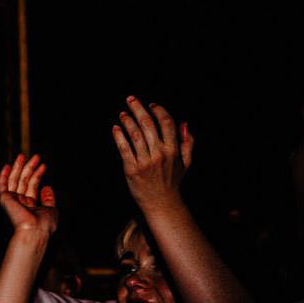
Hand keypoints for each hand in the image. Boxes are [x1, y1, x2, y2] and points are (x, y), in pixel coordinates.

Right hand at [0, 154, 57, 238]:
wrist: (35, 230)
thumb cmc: (44, 224)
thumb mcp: (51, 209)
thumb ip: (48, 198)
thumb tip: (47, 187)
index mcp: (29, 206)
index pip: (32, 186)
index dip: (38, 175)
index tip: (43, 166)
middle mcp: (19, 202)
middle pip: (24, 181)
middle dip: (30, 168)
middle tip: (36, 156)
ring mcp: (12, 200)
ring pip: (15, 180)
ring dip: (20, 167)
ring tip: (25, 155)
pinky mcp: (5, 198)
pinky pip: (3, 184)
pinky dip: (4, 175)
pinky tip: (7, 165)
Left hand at [113, 95, 192, 210]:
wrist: (161, 203)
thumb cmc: (172, 181)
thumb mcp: (185, 162)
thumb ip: (188, 142)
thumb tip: (184, 123)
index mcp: (173, 150)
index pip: (166, 123)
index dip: (159, 111)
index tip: (151, 105)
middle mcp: (160, 154)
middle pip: (148, 125)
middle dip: (138, 109)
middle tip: (130, 99)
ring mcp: (145, 162)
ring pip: (135, 135)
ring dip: (127, 121)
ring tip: (122, 113)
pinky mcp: (132, 169)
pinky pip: (124, 149)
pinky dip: (118, 136)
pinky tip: (115, 128)